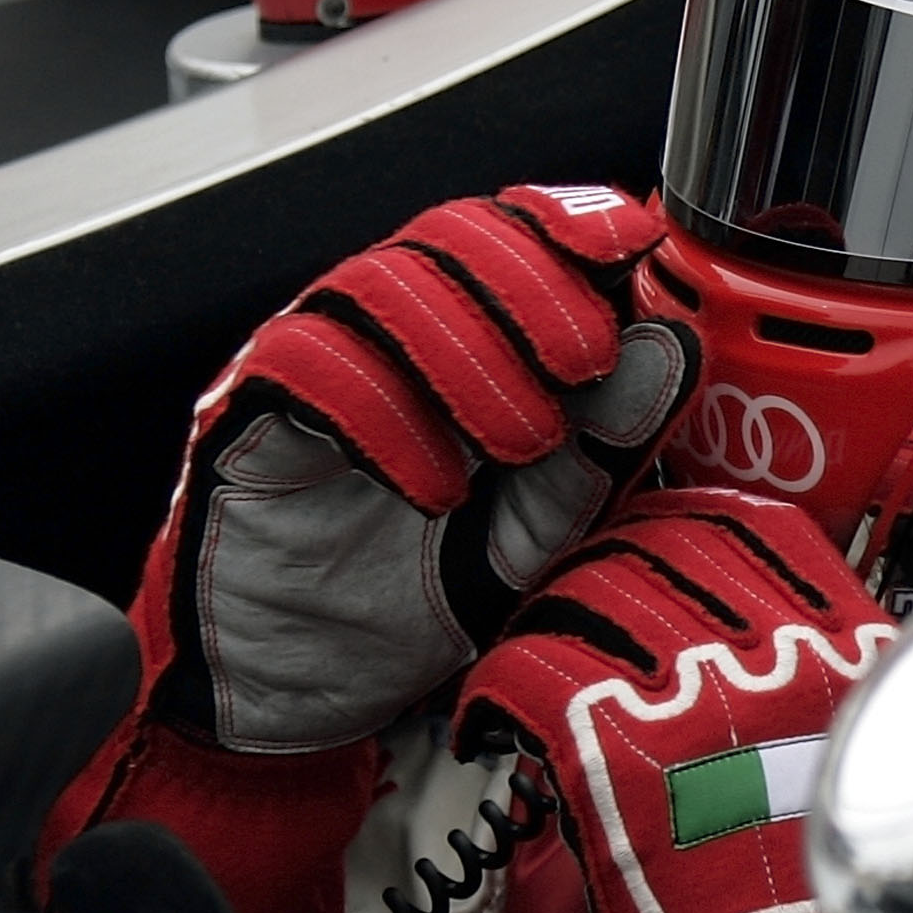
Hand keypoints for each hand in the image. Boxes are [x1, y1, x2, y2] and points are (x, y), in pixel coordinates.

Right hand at [153, 184, 691, 750]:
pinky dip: (384, 419)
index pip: (510, 230)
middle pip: (449, 237)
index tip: (630, 243)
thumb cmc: (419, 596)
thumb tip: (670, 352)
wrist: (306, 692)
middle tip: (584, 362)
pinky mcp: (243, 414)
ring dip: (468, 354)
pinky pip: (304, 367)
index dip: (569, 220)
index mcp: (459, 332)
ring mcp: (307, 360)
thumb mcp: (541, 531)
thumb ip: (602, 450)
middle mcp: (380, 328)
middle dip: (531, 286)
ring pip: (379, 286)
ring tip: (525, 443)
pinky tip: (436, 487)